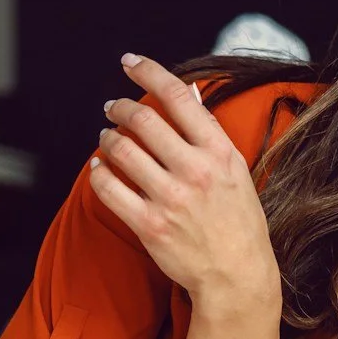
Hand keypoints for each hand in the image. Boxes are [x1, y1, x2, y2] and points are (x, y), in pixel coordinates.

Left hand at [91, 54, 278, 318]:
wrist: (237, 275)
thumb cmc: (239, 224)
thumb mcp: (237, 172)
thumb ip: (210, 135)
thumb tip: (189, 95)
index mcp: (220, 153)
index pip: (180, 97)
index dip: (149, 72)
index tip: (130, 63)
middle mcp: (195, 171)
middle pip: (142, 119)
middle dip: (119, 107)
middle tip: (112, 107)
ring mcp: (170, 198)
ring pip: (121, 150)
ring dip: (107, 138)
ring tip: (107, 138)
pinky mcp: (149, 225)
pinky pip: (109, 188)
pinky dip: (99, 172)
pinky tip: (100, 167)